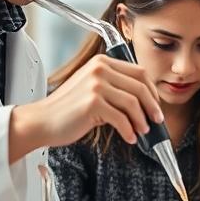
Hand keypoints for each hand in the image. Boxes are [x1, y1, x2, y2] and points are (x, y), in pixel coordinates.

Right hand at [10, 54, 163, 160]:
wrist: (42, 121)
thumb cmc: (67, 109)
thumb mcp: (92, 88)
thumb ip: (114, 87)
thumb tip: (144, 101)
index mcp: (102, 63)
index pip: (139, 72)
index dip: (152, 90)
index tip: (155, 104)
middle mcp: (100, 69)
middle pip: (140, 86)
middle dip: (152, 106)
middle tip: (157, 120)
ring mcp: (96, 85)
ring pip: (133, 103)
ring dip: (142, 120)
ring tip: (142, 131)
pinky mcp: (92, 103)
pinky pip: (121, 119)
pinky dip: (129, 131)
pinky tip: (129, 137)